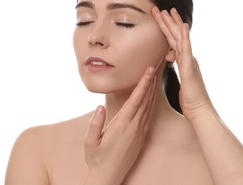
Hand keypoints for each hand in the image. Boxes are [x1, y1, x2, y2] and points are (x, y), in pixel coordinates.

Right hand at [84, 67, 155, 184]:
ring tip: (153, 79)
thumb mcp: (89, 142)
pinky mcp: (141, 138)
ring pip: (148, 108)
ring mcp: (139, 133)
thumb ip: (95, 124)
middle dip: (149, 83)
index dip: (143, 84)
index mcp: (121, 125)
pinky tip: (152, 99)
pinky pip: (149, 117)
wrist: (108, 177)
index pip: (135, 100)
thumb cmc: (97, 159)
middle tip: (153, 69)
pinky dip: (151, 105)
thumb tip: (99, 107)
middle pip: (144, 101)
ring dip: (152, 92)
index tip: (148, 72)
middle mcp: (133, 127)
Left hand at [152, 7, 215, 122]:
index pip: (174, 41)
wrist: (200, 112)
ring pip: (180, 39)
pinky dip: (185, 37)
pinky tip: (183, 26)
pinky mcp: (190, 68)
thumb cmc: (190, 98)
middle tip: (159, 8)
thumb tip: (167, 55)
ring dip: (173, 25)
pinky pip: (187, 50)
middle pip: (176, 36)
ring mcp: (190, 62)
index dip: (167, 28)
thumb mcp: (180, 78)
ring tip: (166, 11)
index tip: (161, 17)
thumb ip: (175, 65)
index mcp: (184, 60)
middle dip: (167, 22)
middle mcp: (188, 58)